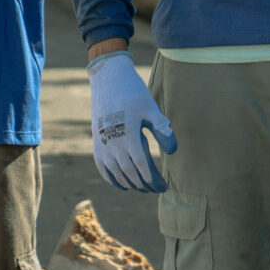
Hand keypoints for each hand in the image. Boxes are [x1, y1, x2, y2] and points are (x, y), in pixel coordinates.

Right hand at [88, 52, 173, 192]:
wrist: (108, 81)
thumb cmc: (133, 93)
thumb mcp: (150, 108)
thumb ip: (162, 129)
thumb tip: (173, 150)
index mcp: (129, 137)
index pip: (143, 167)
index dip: (153, 180)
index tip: (163, 186)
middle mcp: (113, 145)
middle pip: (131, 174)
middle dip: (144, 185)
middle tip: (156, 189)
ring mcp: (102, 146)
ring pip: (117, 174)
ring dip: (131, 184)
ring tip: (143, 187)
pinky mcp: (96, 145)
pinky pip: (103, 169)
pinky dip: (113, 180)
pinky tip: (124, 185)